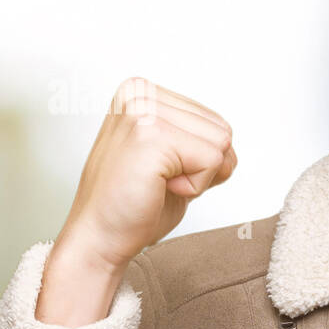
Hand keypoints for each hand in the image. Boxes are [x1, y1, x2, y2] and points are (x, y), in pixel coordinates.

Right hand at [58, 77, 237, 269]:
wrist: (100, 236)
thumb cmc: (133, 203)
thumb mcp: (172, 157)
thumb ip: (197, 137)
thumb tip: (228, 137)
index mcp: (142, 91)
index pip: (215, 121)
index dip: (200, 158)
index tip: (160, 170)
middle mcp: (140, 92)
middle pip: (222, 130)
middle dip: (202, 166)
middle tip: (159, 180)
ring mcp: (143, 110)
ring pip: (221, 144)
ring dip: (198, 176)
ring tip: (157, 181)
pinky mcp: (152, 135)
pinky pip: (213, 161)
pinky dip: (195, 186)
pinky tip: (158, 187)